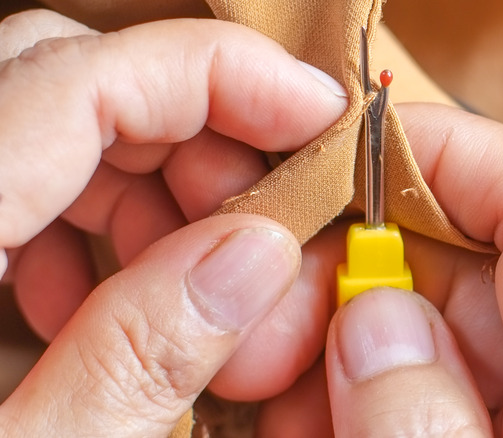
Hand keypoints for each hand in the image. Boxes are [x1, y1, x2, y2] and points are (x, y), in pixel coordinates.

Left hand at [0, 10, 345, 435]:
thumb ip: (133, 361)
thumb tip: (253, 258)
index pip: (85, 75)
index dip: (222, 75)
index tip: (313, 115)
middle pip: (75, 78)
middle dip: (200, 137)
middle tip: (263, 228)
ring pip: (56, 122)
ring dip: (154, 184)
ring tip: (194, 281)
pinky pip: (23, 179)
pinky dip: (95, 219)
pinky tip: (106, 299)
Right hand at [253, 104, 502, 436]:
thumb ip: (420, 422)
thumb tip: (374, 312)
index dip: (451, 155)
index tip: (340, 156)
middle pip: (476, 259)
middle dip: (358, 264)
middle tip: (266, 316)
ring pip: (435, 321)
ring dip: (340, 337)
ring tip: (270, 387)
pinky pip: (429, 381)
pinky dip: (356, 388)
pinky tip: (303, 418)